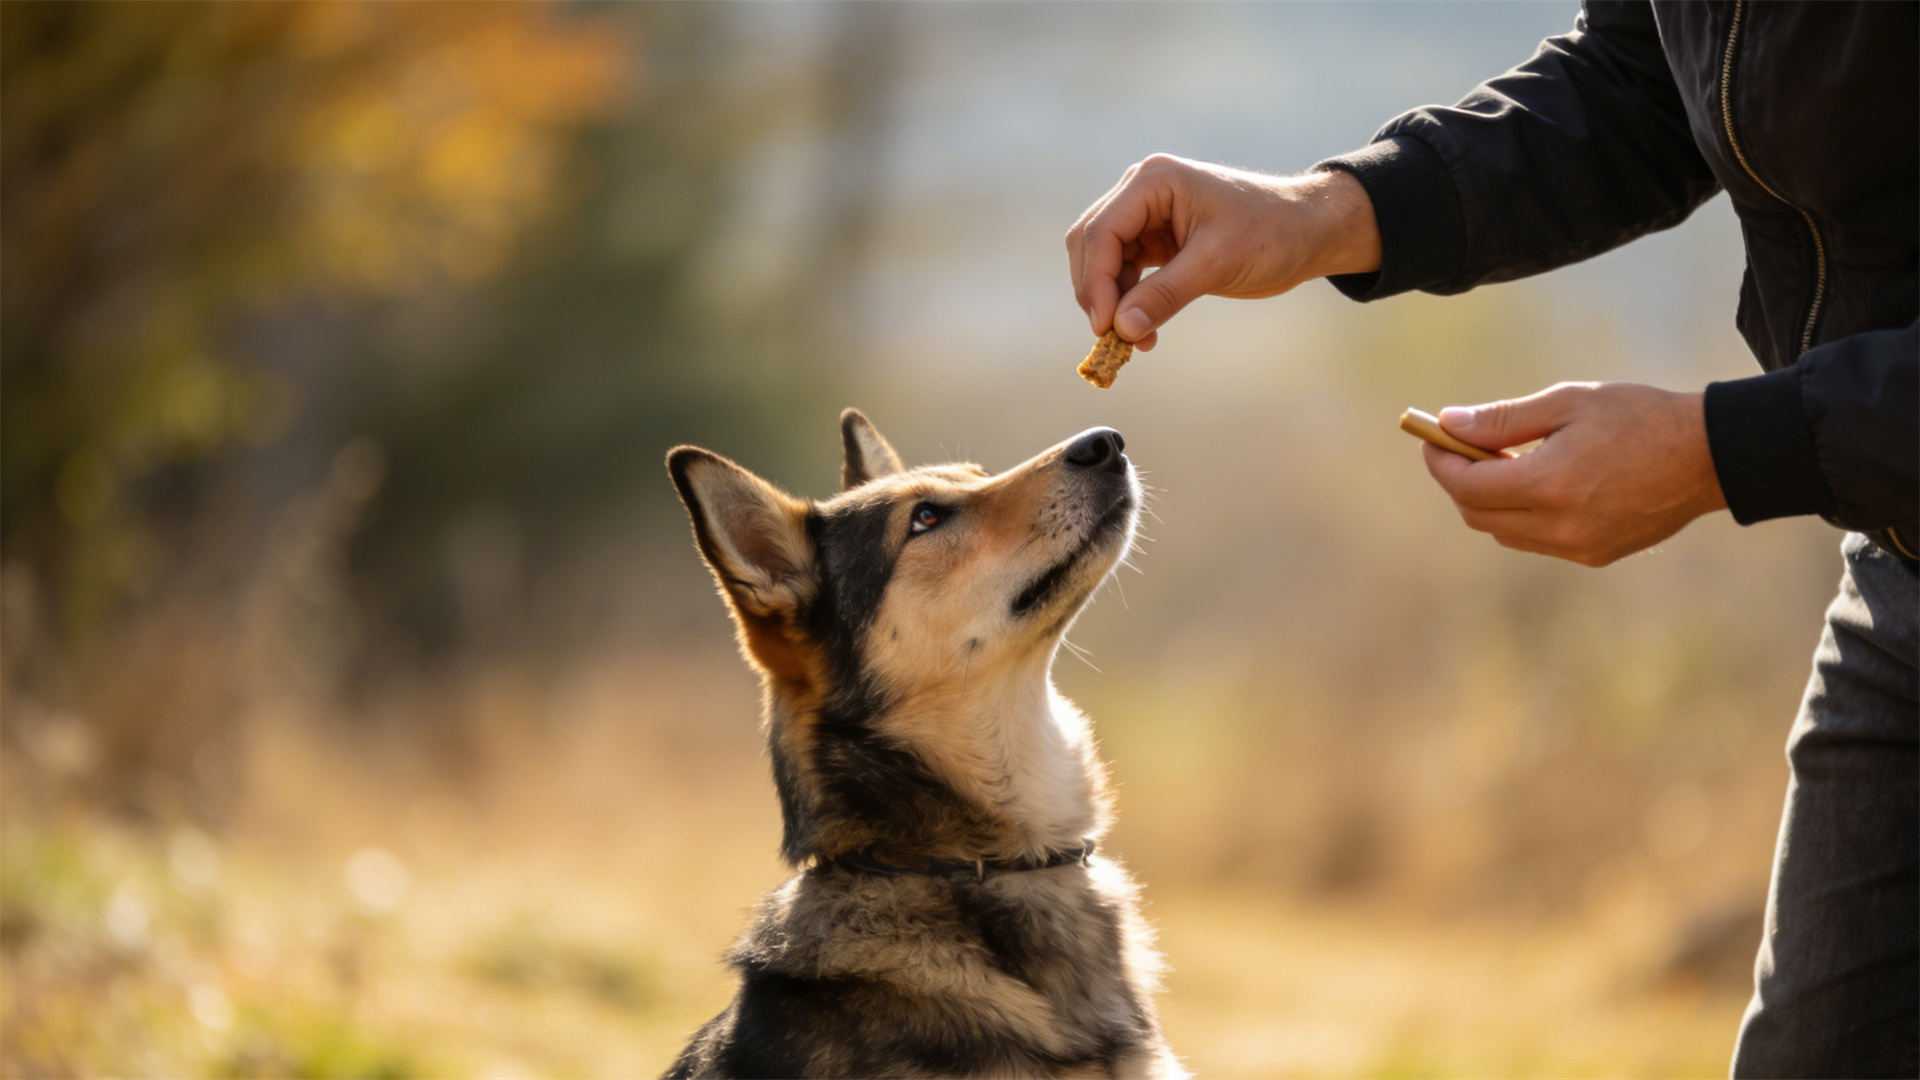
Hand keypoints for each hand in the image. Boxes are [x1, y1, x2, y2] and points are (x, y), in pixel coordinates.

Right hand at [1065, 155, 1380, 350]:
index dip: (1096, 281)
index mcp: (1153, 181)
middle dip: (1098, 292)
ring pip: (1105, 263)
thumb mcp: (1216, 263)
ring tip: (1135, 341)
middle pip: (1092, 244)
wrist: (1308, 232)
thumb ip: (1165, 294)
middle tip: (1112, 337)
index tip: (1104, 326)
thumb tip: (1121, 329)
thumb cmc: (1271, 233)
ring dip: (1113, 303)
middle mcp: (1142, 192)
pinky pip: (1126, 274)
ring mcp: (1148, 216)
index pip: (1102, 231)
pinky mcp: (1157, 240)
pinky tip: (1145, 331)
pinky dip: (1129, 303)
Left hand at [1422, 382, 1727, 566]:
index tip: (1432, 438)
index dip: (1442, 463)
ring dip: (1489, 501)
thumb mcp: (1568, 403)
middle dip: (1459, 482)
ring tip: (1502, 461)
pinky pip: (1537, 541)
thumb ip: (1503, 419)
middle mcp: (1559, 526)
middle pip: (1478, 515)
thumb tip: (1449, 424)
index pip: (1468, 487)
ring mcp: (1578, 547)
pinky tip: (1538, 484)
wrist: (1709, 455)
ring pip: (1505, 532)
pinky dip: (1521, 515)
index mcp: (1549, 485)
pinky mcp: (1596, 556)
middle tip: (1459, 447)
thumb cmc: (1638, 417)